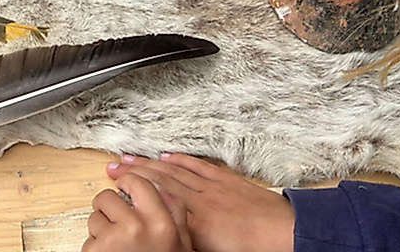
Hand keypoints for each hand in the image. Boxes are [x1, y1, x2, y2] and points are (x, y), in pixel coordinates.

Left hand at [84, 172, 192, 251]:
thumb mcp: (181, 243)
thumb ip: (174, 212)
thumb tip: (159, 184)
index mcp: (161, 223)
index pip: (138, 183)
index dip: (128, 182)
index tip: (125, 186)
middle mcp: (136, 228)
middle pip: (108, 197)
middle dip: (109, 207)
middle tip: (118, 221)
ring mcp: (112, 240)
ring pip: (94, 217)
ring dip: (101, 228)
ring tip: (118, 245)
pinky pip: (88, 238)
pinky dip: (95, 247)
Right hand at [104, 153, 294, 251]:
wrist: (284, 234)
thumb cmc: (251, 249)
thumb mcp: (209, 251)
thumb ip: (184, 238)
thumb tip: (165, 235)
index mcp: (191, 220)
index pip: (153, 196)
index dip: (131, 185)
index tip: (115, 178)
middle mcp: (198, 199)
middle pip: (159, 180)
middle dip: (134, 170)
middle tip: (115, 163)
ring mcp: (212, 187)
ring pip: (175, 170)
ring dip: (150, 162)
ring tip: (133, 156)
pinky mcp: (227, 181)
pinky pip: (198, 166)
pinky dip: (181, 159)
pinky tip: (168, 155)